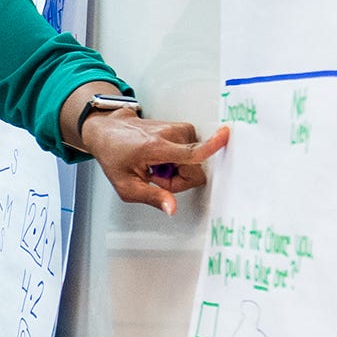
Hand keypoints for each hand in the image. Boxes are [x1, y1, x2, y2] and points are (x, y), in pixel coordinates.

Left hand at [77, 103, 228, 213]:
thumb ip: (151, 198)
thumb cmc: (115, 155)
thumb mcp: (126, 185)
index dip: (212, 147)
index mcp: (156, 147)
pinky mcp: (183, 128)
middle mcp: (171, 134)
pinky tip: (161, 158)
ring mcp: (178, 129)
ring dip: (178, 169)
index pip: (191, 152)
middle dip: (180, 179)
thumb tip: (172, 208)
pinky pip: (192, 152)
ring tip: (156, 165)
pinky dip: (178, 160)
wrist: (109, 130)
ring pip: (195, 161)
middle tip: (157, 176)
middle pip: (195, 168)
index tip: (226, 136)